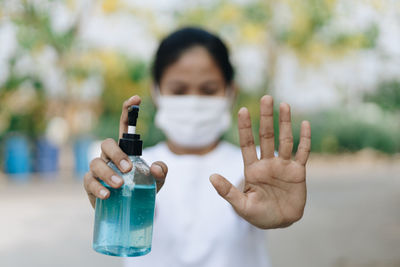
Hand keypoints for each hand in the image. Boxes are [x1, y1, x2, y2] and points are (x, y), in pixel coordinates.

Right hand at [84, 95, 167, 207]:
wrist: (130, 212)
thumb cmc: (142, 191)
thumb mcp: (157, 181)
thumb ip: (162, 172)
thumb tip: (156, 168)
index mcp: (126, 151)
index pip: (125, 127)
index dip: (128, 111)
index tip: (136, 98)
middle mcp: (110, 157)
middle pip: (106, 144)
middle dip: (116, 153)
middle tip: (128, 168)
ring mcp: (99, 171)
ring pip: (95, 162)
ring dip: (107, 172)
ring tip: (120, 185)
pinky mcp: (91, 185)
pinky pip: (89, 181)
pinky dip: (98, 187)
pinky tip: (108, 194)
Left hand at [210, 95, 310, 228]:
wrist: (280, 223)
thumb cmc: (258, 215)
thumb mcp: (241, 205)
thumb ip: (228, 191)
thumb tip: (211, 176)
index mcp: (252, 169)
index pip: (247, 144)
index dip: (245, 127)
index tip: (242, 110)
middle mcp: (267, 163)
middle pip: (266, 136)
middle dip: (266, 117)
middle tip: (266, 98)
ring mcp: (283, 166)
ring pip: (285, 140)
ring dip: (285, 123)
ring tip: (284, 105)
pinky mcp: (298, 172)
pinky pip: (302, 153)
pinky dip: (305, 139)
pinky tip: (305, 124)